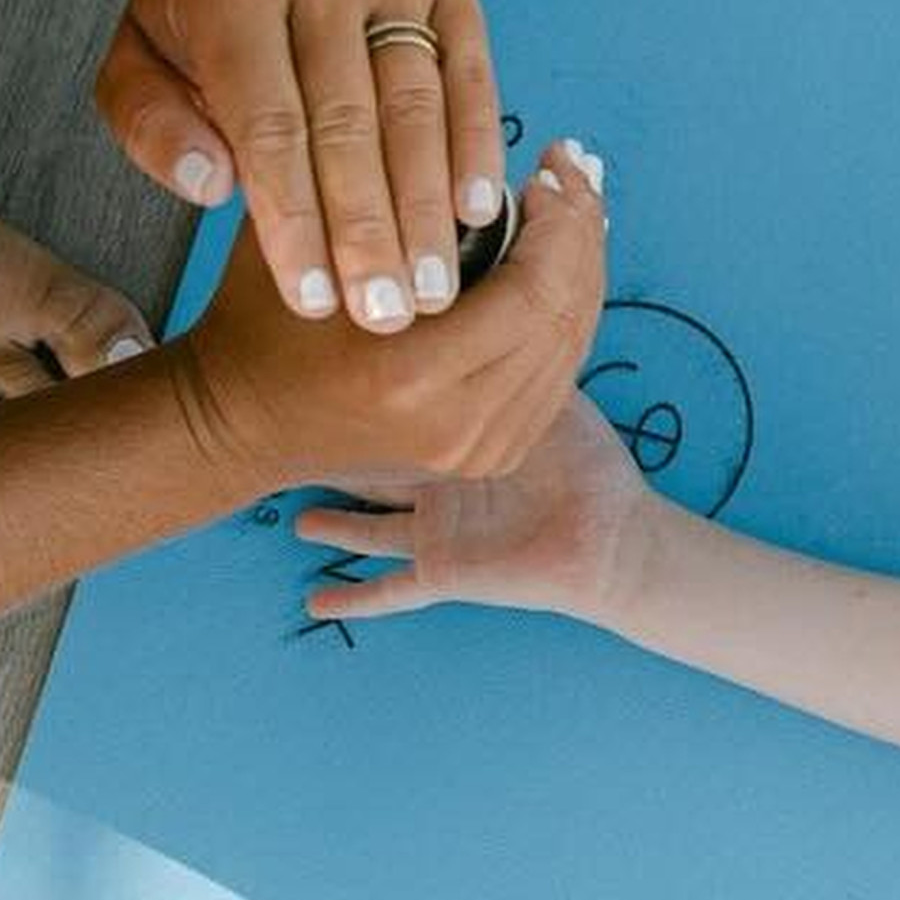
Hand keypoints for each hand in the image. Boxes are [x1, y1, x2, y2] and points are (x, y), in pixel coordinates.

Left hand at [97, 0, 509, 336]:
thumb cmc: (196, 28)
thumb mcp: (135, 68)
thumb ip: (152, 129)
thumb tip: (211, 187)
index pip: (269, 124)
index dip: (294, 220)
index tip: (314, 303)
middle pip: (350, 121)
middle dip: (369, 230)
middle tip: (384, 316)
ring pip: (415, 104)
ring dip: (426, 206)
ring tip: (430, 290)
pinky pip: (468, 75)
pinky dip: (474, 147)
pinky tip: (477, 214)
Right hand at [167, 136, 607, 490]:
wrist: (238, 422)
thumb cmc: (263, 318)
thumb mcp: (309, 237)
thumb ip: (391, 195)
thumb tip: (489, 149)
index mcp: (414, 375)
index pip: (536, 288)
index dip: (559, 220)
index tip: (547, 165)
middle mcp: (461, 426)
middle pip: (567, 317)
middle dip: (581, 236)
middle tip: (571, 177)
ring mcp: (481, 451)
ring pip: (571, 345)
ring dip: (579, 271)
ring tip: (570, 209)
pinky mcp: (491, 456)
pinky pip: (555, 374)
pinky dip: (564, 314)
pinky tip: (556, 265)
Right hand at [290, 378, 658, 625]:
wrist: (614, 533)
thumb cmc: (588, 459)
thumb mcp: (542, 395)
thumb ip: (510, 354)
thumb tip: (490, 295)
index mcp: (461, 440)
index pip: (405, 415)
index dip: (370, 396)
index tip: (327, 368)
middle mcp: (442, 486)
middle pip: (376, 468)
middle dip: (338, 454)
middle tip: (285, 433)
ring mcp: (438, 533)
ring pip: (367, 526)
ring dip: (332, 522)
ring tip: (290, 511)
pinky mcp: (445, 573)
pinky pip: (391, 592)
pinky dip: (355, 598)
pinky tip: (317, 603)